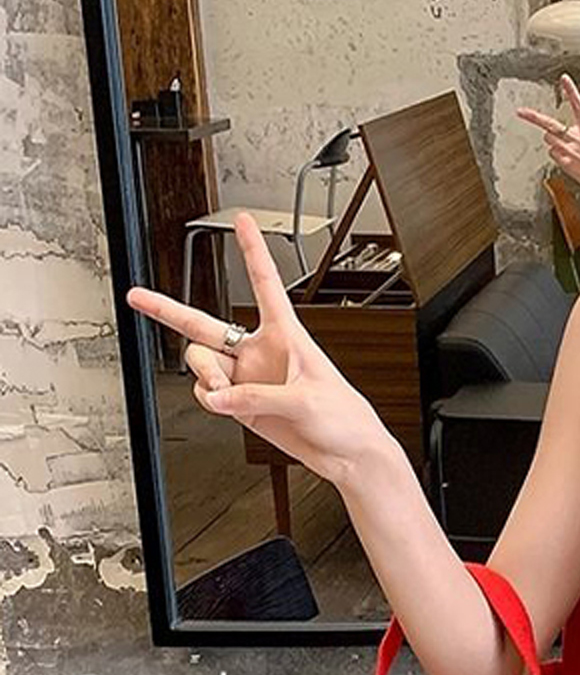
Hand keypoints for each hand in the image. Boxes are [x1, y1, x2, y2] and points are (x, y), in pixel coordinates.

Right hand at [125, 212, 390, 488]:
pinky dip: (211, 400)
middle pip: (204, 323)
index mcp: (287, 335)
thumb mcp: (304, 399)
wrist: (347, 454)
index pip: (265, 283)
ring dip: (206, 376)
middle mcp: (261, 351)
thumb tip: (218, 397)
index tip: (244, 220)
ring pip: (202, 363)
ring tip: (225, 393)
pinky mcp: (241, 404)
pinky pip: (207, 394)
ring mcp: (247, 377)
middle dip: (167, 309)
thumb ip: (255, 397)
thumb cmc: (343, 416)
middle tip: (136, 297)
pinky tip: (227, 406)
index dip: (252, 251)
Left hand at [516, 73, 579, 197]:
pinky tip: (570, 161)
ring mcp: (568, 150)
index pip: (578, 105)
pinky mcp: (564, 162)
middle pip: (549, 125)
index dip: (571, 91)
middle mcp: (577, 138)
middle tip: (521, 112)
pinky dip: (558, 156)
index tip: (564, 79)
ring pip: (550, 140)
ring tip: (567, 149)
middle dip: (533, 118)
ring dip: (554, 142)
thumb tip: (566, 137)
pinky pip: (553, 154)